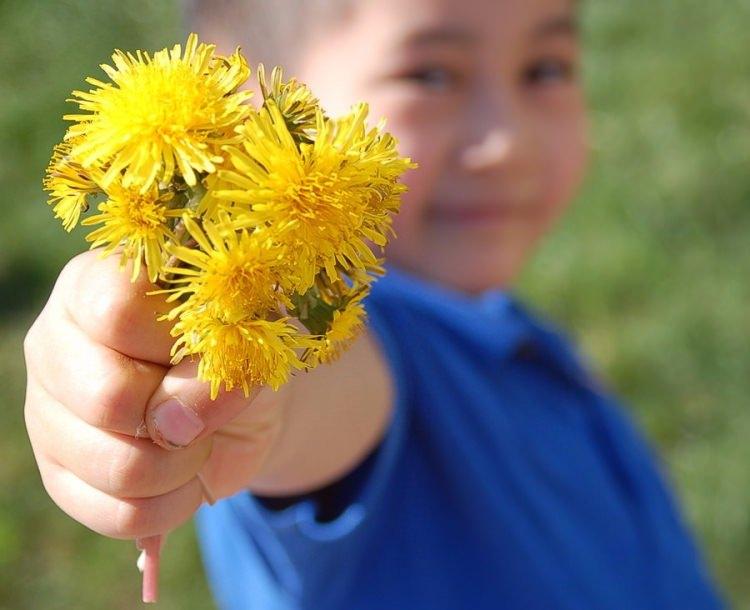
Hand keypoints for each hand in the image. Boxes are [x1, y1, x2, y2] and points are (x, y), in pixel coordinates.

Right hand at [23, 249, 288, 542]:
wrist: (240, 402)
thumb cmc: (240, 347)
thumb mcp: (248, 338)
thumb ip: (220, 361)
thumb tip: (175, 426)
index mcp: (97, 285)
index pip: (117, 312)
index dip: (176, 344)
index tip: (214, 349)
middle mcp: (57, 343)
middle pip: (107, 398)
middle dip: (183, 418)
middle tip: (207, 409)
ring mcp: (48, 412)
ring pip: (114, 467)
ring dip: (184, 466)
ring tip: (199, 442)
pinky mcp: (60, 474)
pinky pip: (118, 514)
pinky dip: (172, 504)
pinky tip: (183, 476)